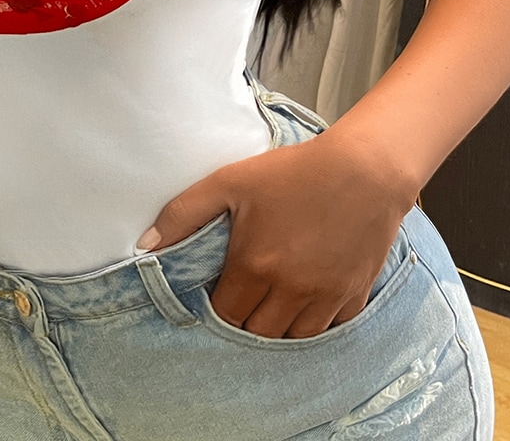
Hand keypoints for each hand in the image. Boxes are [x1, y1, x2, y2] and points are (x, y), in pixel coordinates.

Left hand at [136, 131, 414, 338]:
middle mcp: (290, 291)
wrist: (364, 169)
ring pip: (295, 339)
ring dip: (279, 329)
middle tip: (241, 303)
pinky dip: (316, 325)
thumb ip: (183, 214)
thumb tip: (145, 246)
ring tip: (269, 308)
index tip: (215, 296)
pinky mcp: (355, 295)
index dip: (216, 310)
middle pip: (259, 335)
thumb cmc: (294, 171)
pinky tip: (306, 306)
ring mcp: (326, 297)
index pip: (225, 315)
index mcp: (255, 268)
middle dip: (245, 324)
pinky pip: (332, 331)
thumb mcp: (230, 180)